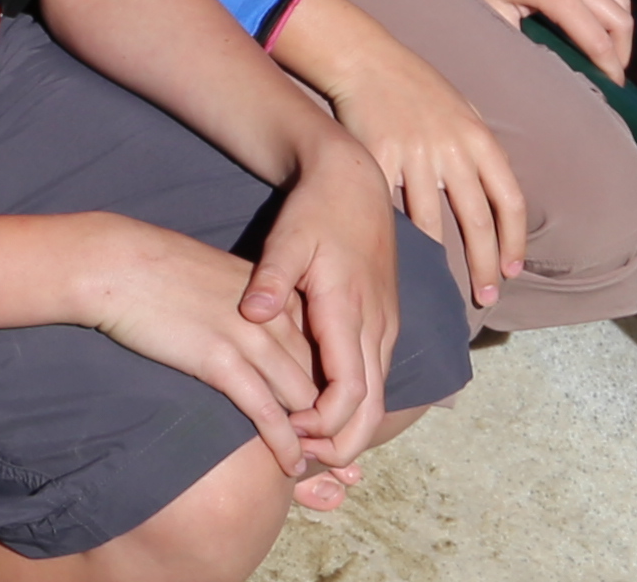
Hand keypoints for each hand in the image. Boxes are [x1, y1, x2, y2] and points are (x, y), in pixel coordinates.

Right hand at [70, 216, 333, 489]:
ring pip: (305, 401)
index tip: (340, 418)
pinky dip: (284, 444)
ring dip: (314, 439)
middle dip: (333, 420)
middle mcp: (276, 317)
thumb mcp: (224, 281)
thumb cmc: (160, 272)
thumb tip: (261, 335)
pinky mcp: (222, 361)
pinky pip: (268, 412)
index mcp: (279, 294)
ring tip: (315, 465)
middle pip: (325, 379)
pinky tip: (290, 465)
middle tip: (335, 454)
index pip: (327, 349)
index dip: (336, 389)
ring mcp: (251, 339)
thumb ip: (255, 306)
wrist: (118, 264)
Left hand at [245, 146, 404, 482]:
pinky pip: (375, 376)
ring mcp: (385, 325)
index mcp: (350, 311)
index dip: (322, 424)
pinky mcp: (384, 321)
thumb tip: (251, 314)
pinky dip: (354, 404)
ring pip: (377, 396)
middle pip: (371, 409)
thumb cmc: (316, 210)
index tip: (288, 430)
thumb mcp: (288, 237)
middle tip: (299, 456)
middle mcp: (376, 326)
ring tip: (304, 442)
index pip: (349, 392)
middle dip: (340, 443)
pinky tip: (320, 409)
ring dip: (347, 427)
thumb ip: (270, 279)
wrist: (354, 181)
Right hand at [292, 1, 528, 314]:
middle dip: (485, 266)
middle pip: (477, 221)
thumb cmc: (416, 85)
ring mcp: (414, 154)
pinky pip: (390, 206)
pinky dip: (397, 234)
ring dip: (440, 261)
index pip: (509, 200)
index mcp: (479, 138)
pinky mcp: (378, 157)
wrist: (365, 59)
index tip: (512, 272)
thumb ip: (481, 148)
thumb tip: (498, 191)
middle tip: (487, 299)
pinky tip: (399, 256)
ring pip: (432, 222)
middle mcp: (452, 149)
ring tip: (442, 287)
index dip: (514, 242)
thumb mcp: (463, 108)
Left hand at [442, 0, 636, 79]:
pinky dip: (610, 9)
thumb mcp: (490, 12)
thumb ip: (519, 42)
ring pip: (619, 0)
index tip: (612, 92)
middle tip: (610, 79)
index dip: (609, 69)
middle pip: (620, 20)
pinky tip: (595, 27)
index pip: (598, 39)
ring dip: (619, 30)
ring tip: (607, 56)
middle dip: (621, 53)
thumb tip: (538, 71)